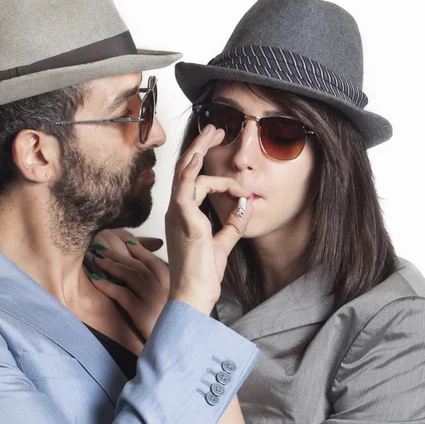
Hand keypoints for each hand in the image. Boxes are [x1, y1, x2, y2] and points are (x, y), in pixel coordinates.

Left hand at [88, 229, 169, 339]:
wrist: (173, 344)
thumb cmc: (170, 321)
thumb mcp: (173, 298)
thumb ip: (162, 282)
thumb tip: (146, 268)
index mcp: (171, 281)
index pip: (151, 259)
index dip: (136, 249)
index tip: (124, 242)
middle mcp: (162, 286)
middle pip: (136, 264)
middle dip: (117, 253)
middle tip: (101, 247)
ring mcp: (151, 297)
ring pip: (127, 274)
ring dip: (109, 265)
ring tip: (96, 259)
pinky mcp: (140, 311)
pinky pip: (120, 293)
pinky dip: (106, 284)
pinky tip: (95, 279)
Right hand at [165, 125, 253, 314]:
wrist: (194, 295)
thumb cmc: (203, 274)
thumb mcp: (223, 243)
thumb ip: (233, 224)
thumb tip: (246, 205)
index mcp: (184, 215)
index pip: (192, 181)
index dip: (209, 168)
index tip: (236, 176)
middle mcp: (177, 210)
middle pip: (185, 167)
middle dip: (200, 145)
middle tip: (215, 129)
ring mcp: (178, 213)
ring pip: (186, 170)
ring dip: (202, 150)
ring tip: (216, 133)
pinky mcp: (184, 218)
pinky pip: (185, 187)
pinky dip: (194, 170)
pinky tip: (203, 155)